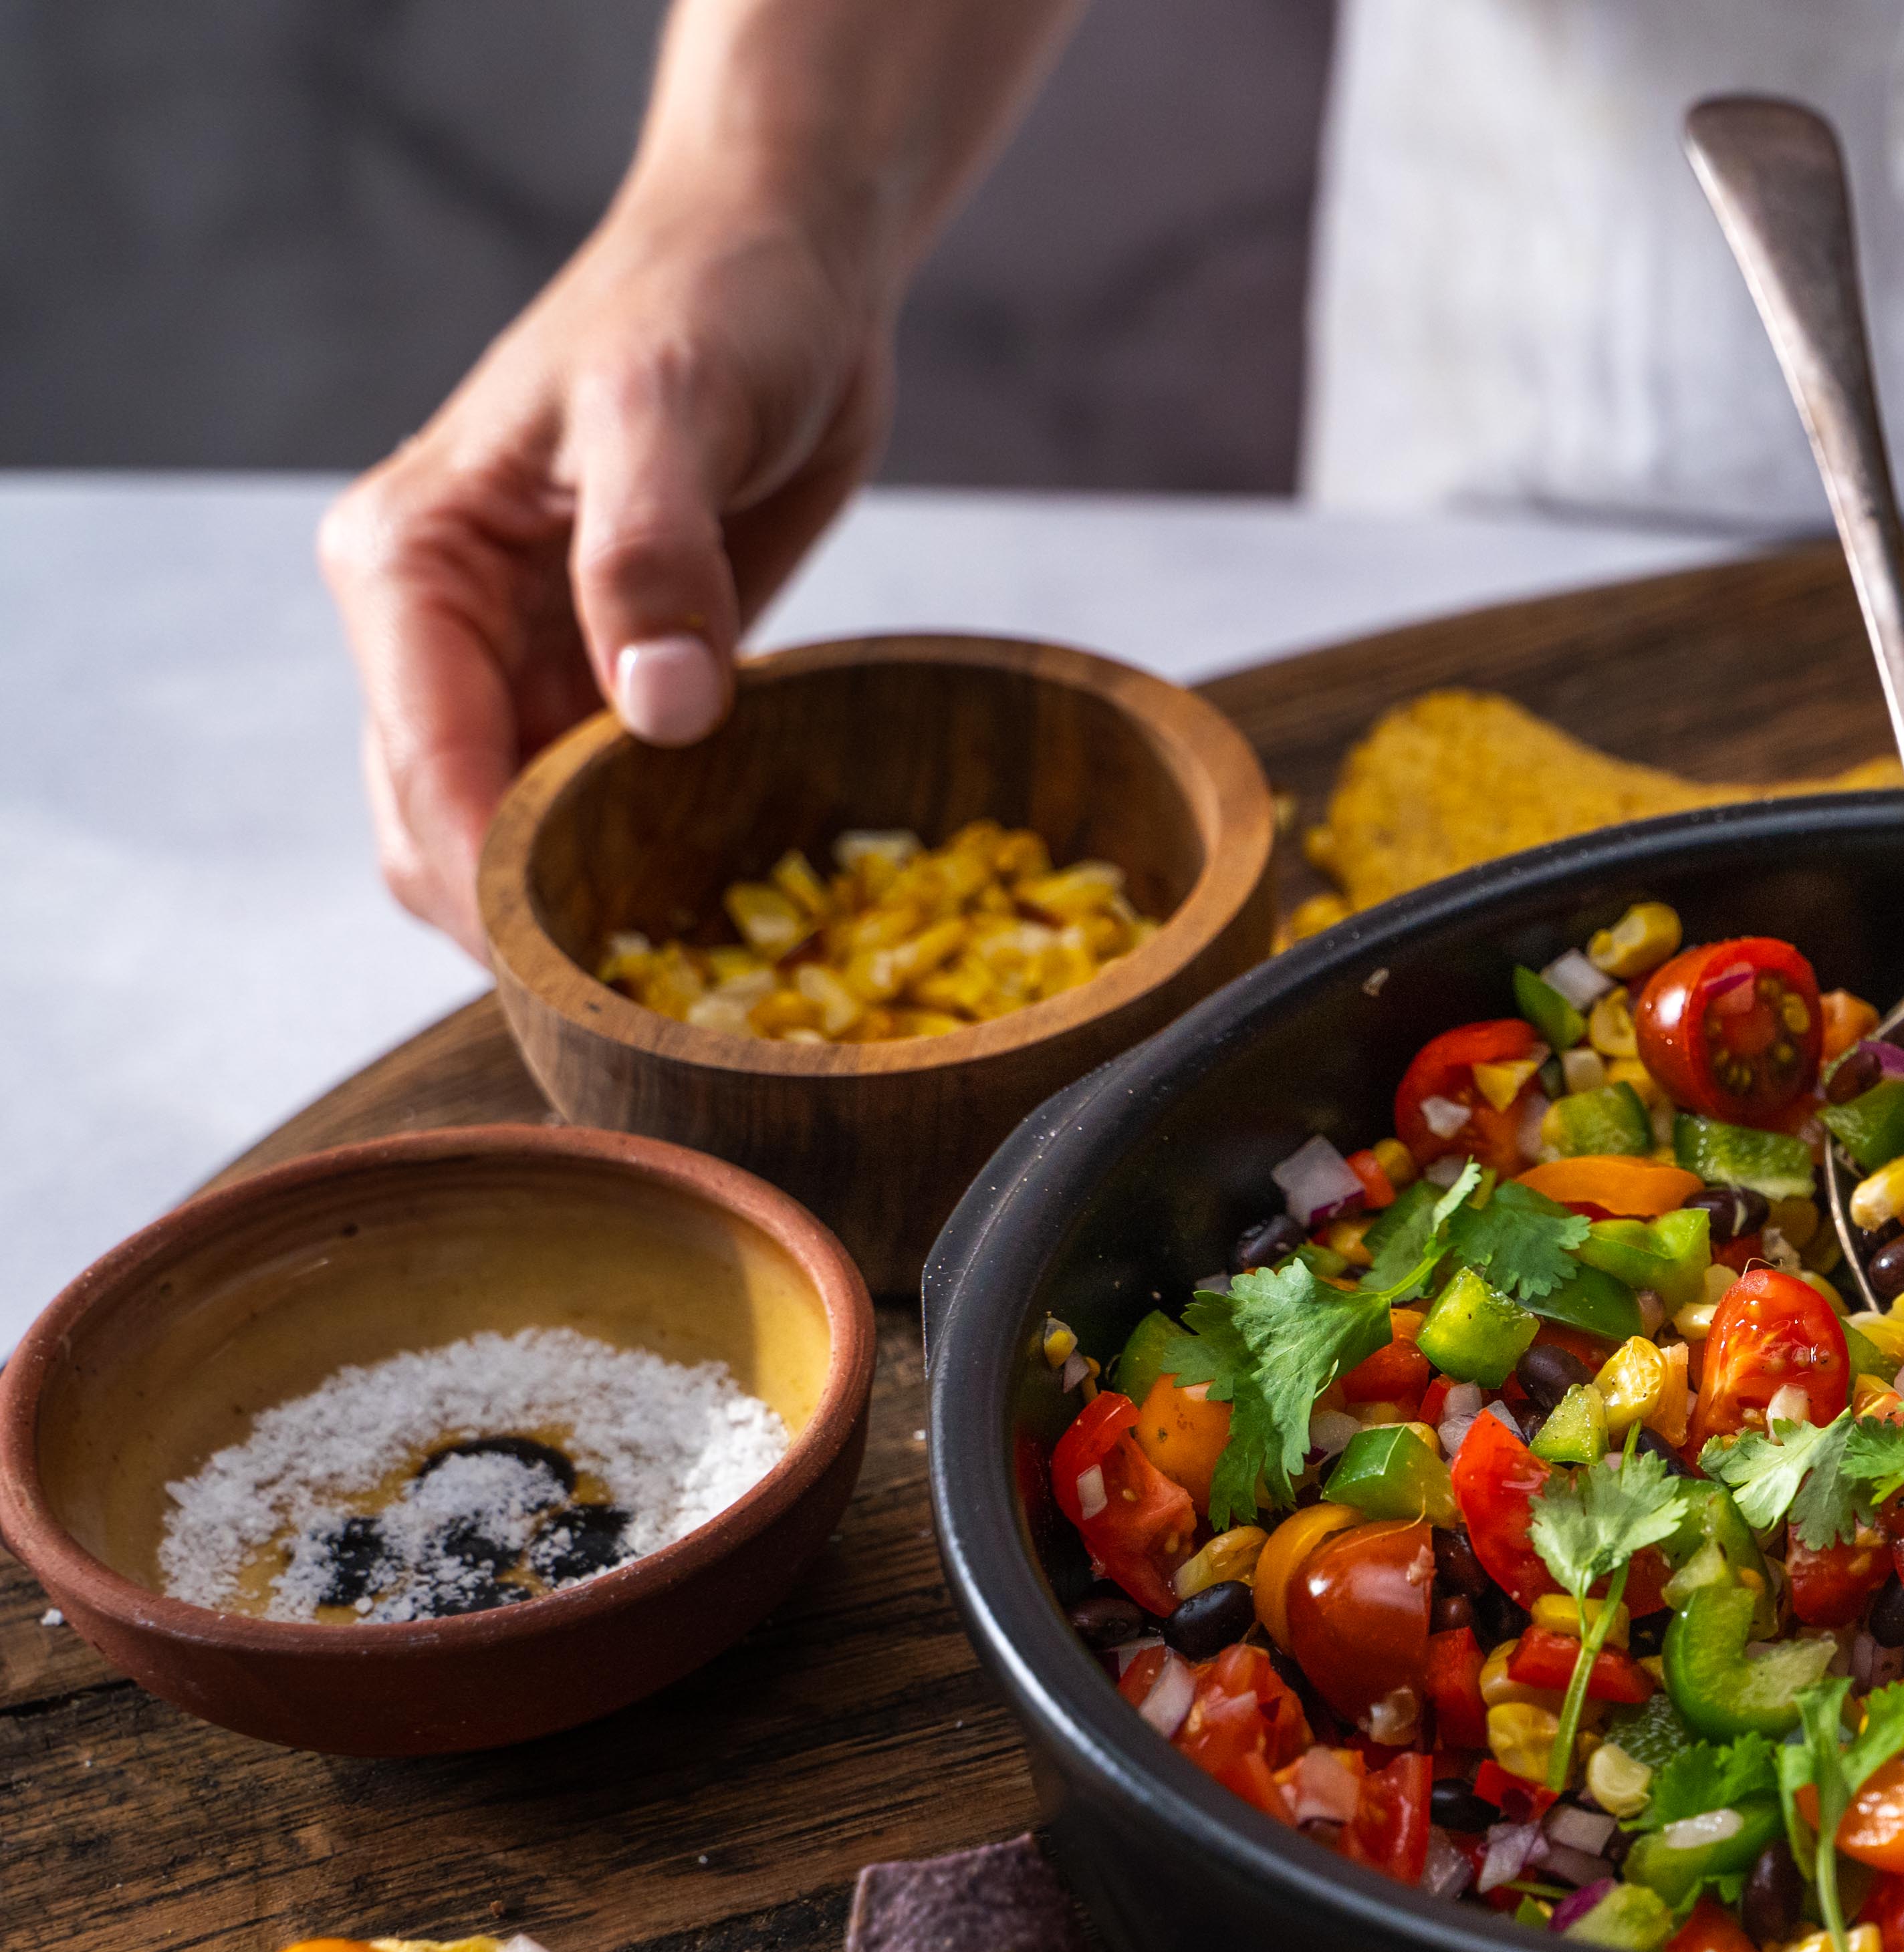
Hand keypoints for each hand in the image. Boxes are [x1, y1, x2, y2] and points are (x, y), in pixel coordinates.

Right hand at [318, 184, 891, 953]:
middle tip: (652, 1016)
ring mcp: (515, 664)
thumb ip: (652, 555)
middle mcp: (434, 628)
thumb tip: (655, 713)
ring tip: (691, 991)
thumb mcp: (674, 408)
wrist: (783, 268)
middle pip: (440, 838)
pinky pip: (599, 811)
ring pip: (513, 843)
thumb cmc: (715, 307)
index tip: (585, 976)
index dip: (492, 886)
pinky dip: (642, 871)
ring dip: (585, 915)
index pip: (424, 771)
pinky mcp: (600, 682)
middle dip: (527, 928)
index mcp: (405, 565)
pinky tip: (722, 925)